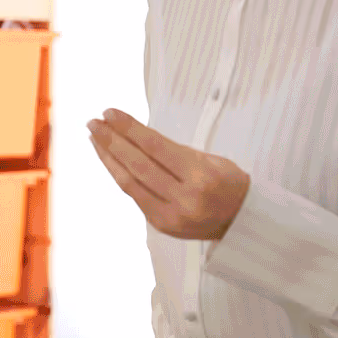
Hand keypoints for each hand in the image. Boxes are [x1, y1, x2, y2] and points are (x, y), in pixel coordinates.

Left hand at [88, 109, 249, 240]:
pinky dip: (118, 175)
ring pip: (129, 182)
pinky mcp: (160, 225)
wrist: (243, 221)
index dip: (129, 129)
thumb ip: (173, 152)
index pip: (156, 147)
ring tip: (94, 137)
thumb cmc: (227, 183)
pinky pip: (133, 195)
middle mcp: (185, 198)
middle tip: (94, 122)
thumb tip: (132, 134)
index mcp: (202, 176)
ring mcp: (170, 215)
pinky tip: (108, 159)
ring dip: (108, 157)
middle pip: (138, 165)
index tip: (110, 113)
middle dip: (112, 141)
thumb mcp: (211, 160)